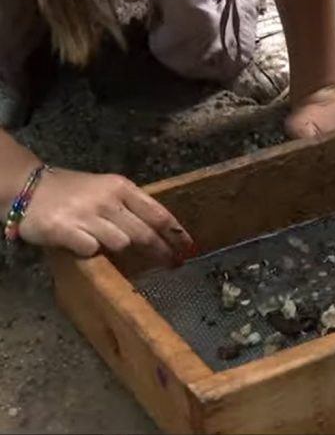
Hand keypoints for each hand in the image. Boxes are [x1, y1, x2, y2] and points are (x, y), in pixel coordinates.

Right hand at [19, 168, 194, 266]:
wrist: (29, 187)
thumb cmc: (74, 191)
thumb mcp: (107, 189)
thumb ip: (132, 207)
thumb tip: (163, 231)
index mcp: (121, 187)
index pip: (158, 213)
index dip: (176, 233)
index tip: (189, 247)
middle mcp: (108, 200)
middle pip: (145, 233)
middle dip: (162, 251)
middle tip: (173, 264)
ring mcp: (87, 215)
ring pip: (121, 243)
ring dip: (121, 249)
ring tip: (113, 247)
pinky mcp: (66, 230)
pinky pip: (92, 250)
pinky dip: (93, 252)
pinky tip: (85, 245)